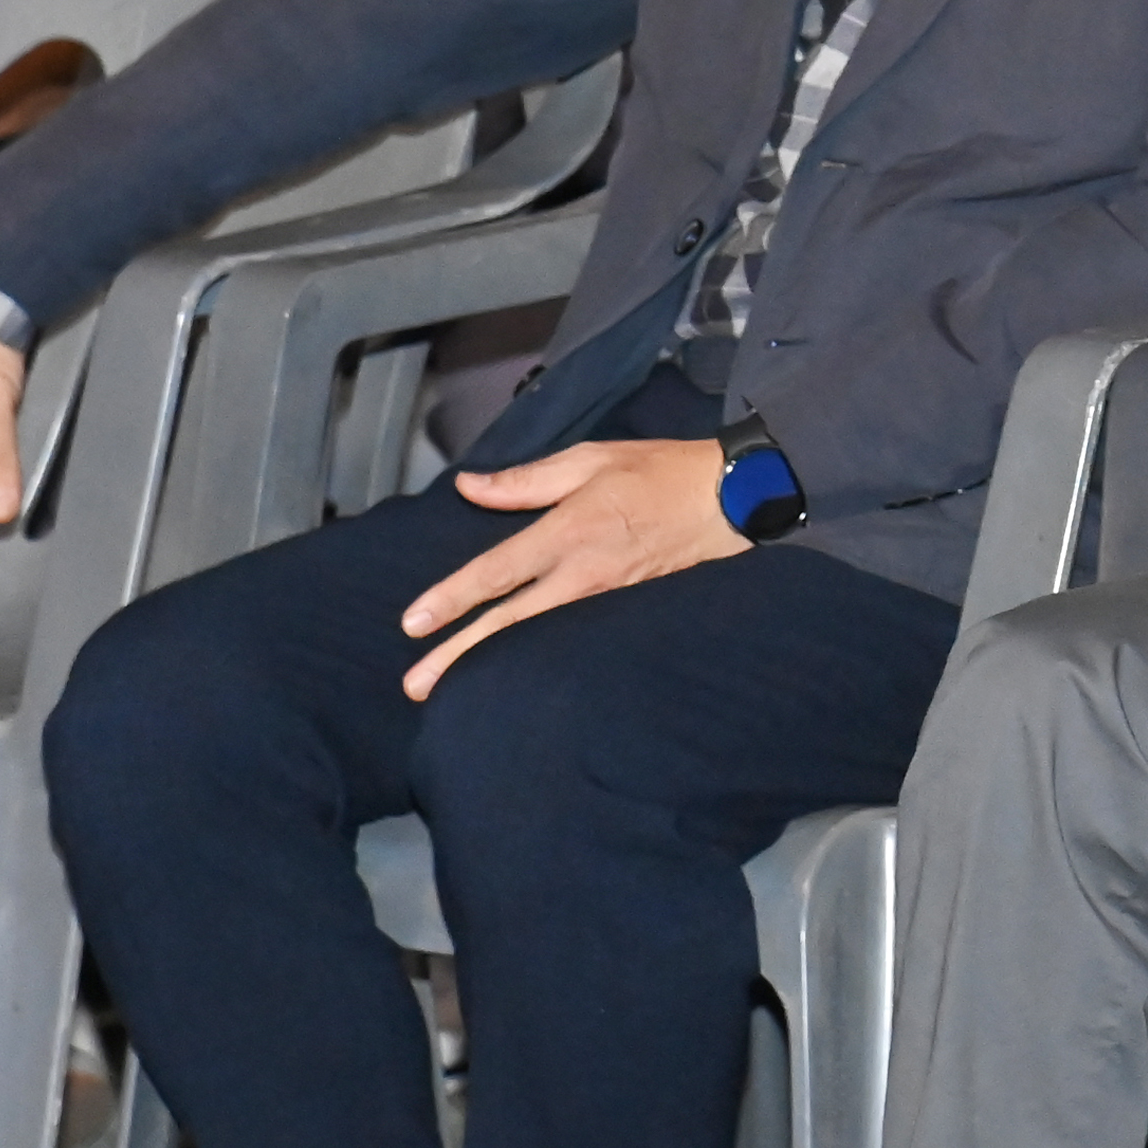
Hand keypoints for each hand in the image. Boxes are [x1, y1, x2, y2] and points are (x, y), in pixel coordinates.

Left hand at [400, 438, 744, 699]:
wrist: (733, 500)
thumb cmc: (662, 471)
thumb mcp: (592, 459)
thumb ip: (527, 480)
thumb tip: (471, 487)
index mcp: (570, 531)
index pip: (499, 571)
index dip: (453, 597)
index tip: (414, 622)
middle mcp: (583, 573)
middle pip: (510, 622)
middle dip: (460, 654)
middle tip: (415, 686)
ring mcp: (605, 597)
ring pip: (536, 635)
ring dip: (491, 662)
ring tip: (451, 688)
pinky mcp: (623, 608)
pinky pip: (568, 634)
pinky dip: (535, 653)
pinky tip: (514, 670)